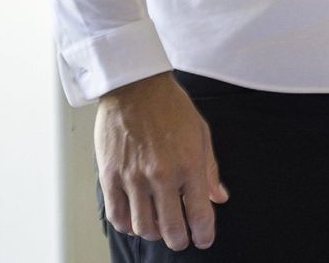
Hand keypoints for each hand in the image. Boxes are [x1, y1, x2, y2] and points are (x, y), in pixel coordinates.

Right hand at [96, 73, 229, 249]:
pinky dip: (127, 225)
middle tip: (182, 240)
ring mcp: (133, 178)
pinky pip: (117, 215)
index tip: (204, 239)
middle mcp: (161, 175)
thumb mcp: (202, 133)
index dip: (203, 233)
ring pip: (142, 226)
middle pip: (170, 227)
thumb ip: (210, 169)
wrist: (136, 88)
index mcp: (189, 164)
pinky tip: (136, 222)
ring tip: (160, 229)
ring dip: (153, 233)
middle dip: (179, 240)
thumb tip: (218, 197)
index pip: (199, 213)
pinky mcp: (110, 177)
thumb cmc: (171, 107)